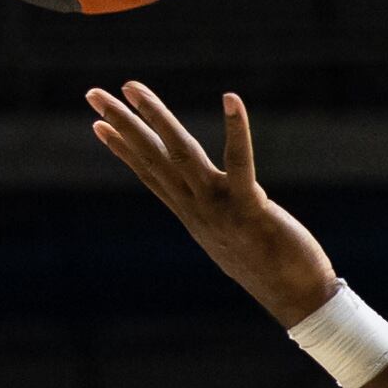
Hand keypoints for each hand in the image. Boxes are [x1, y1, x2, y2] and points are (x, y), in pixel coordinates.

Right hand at [85, 84, 339, 325]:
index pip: (150, 175)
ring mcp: (220, 209)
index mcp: (192, 215)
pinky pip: (240, 163)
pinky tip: (230, 99)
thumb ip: (216, 220)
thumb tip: (209, 213)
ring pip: (181, 156)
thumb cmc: (272, 269)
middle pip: (152, 159)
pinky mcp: (250, 207)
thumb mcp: (230, 242)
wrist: (295, 300)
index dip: (123, 149)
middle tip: (93, 93)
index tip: (98, 124)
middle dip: (122, 124)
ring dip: (155, 118)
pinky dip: (236, 130)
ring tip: (132, 88)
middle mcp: (197, 210)